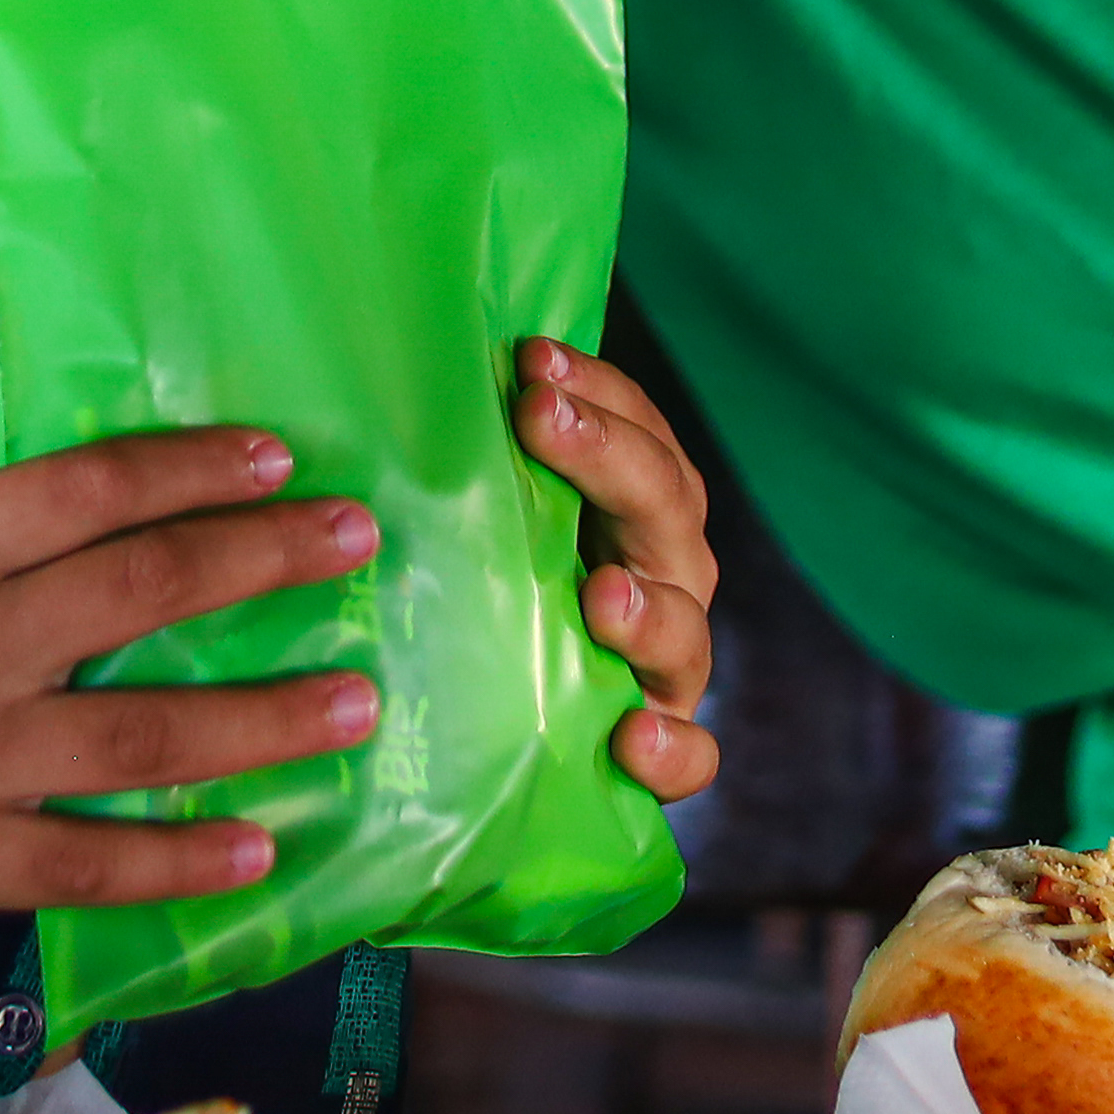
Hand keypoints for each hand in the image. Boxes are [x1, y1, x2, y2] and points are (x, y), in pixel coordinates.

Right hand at [0, 427, 382, 915]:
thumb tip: (54, 468)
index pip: (93, 493)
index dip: (196, 471)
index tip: (281, 461)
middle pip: (144, 597)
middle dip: (263, 565)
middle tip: (359, 546)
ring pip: (143, 741)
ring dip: (260, 723)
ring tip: (354, 705)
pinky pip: (81, 868)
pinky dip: (175, 865)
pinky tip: (256, 852)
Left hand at [516, 339, 716, 801]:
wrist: (513, 731)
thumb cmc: (495, 596)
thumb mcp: (498, 521)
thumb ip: (489, 463)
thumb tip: (422, 370)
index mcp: (638, 512)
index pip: (641, 434)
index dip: (599, 391)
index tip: (532, 357)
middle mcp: (664, 578)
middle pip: (664, 507)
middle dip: (606, 455)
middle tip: (541, 416)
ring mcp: (669, 666)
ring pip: (686, 630)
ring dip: (648, 610)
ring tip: (603, 596)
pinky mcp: (664, 750)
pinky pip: (691, 756)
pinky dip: (672, 750)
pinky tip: (632, 739)